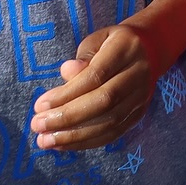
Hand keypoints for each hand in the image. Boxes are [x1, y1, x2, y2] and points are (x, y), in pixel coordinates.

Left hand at [30, 22, 163, 149]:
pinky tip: (63, 144)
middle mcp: (139, 73)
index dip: (67, 93)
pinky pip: (113, 133)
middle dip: (67, 117)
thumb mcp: (97, 40)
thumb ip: (82, 57)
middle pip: (104, 100)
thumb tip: (66, 73)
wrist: (148, 51)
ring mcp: (142, 96)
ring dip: (74, 135)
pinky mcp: (138, 114)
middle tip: (37, 125)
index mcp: (126, 48)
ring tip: (45, 140)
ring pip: (109, 121)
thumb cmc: (112, 45)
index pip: (96, 75)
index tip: (40, 104)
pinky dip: (86, 142)